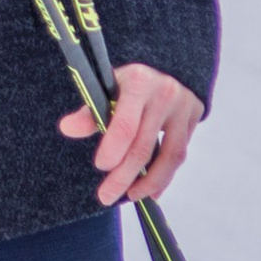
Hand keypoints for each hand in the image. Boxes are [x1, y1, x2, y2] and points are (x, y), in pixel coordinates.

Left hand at [59, 61, 202, 205]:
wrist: (167, 63)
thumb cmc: (129, 80)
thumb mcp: (108, 85)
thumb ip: (90, 110)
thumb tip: (67, 128)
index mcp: (138, 81)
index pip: (125, 125)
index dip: (112, 150)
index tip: (100, 166)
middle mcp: (164, 94)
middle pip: (144, 146)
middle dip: (123, 176)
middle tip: (106, 196)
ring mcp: (183, 107)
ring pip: (169, 156)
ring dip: (149, 183)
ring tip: (130, 196)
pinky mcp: (194, 119)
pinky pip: (179, 154)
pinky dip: (165, 177)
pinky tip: (151, 192)